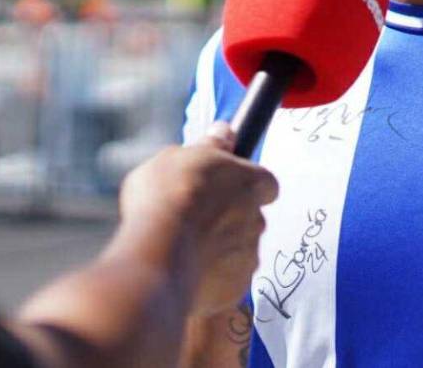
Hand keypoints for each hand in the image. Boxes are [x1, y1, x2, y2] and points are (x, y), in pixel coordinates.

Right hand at [115, 123, 277, 316]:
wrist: (156, 256)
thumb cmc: (166, 198)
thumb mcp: (177, 156)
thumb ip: (208, 146)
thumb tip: (224, 131)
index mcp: (251, 182)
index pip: (266, 182)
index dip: (245, 184)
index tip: (223, 186)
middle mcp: (258, 220)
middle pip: (250, 217)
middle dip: (229, 218)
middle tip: (194, 217)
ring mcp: (248, 258)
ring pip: (239, 250)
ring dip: (219, 249)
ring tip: (182, 247)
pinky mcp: (235, 291)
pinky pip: (225, 281)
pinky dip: (210, 277)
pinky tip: (183, 270)